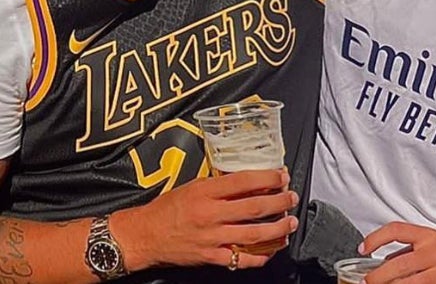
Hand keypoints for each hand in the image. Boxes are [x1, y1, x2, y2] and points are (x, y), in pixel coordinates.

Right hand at [110, 168, 298, 271]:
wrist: (142, 236)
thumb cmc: (167, 208)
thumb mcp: (193, 186)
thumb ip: (219, 184)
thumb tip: (249, 179)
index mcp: (206, 192)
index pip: (244, 181)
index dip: (268, 178)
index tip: (282, 176)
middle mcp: (210, 214)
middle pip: (254, 208)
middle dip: (279, 202)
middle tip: (292, 198)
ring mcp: (211, 238)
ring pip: (253, 234)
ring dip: (277, 229)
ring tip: (290, 223)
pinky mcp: (209, 257)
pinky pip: (239, 259)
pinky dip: (258, 257)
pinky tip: (271, 251)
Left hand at [362, 222, 435, 283]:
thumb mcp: (434, 243)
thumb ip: (410, 250)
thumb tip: (382, 262)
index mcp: (428, 236)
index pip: (397, 230)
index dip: (376, 238)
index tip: (363, 248)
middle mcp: (433, 253)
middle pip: (397, 265)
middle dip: (376, 277)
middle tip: (367, 281)